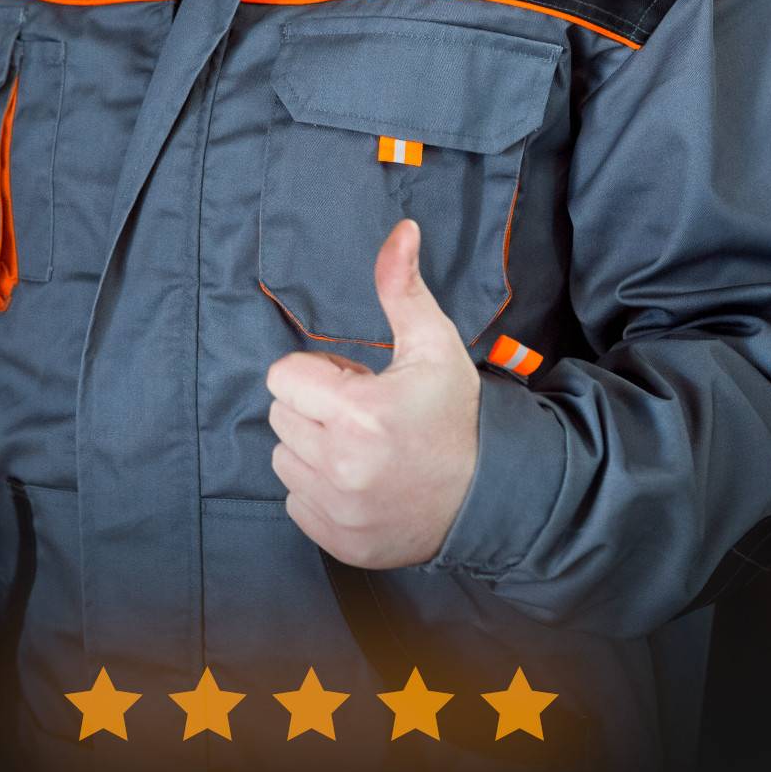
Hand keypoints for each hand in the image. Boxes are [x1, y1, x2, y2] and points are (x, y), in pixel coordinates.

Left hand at [265, 218, 480, 568]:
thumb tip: (402, 230)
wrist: (490, 494)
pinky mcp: (336, 541)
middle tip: (362, 414)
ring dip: (312, 448)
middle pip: (280, 416)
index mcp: (358, 413)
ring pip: (284, 459)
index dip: (319, 374)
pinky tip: (360, 480)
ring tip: (361, 446)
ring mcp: (338, 509)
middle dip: (314, 408)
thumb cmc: (456, 414)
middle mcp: (341, 466)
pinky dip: (319, 489)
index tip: (357, 383)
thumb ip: (403, 288)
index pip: (283, 377)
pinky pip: (295, 501)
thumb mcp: (433, 344)